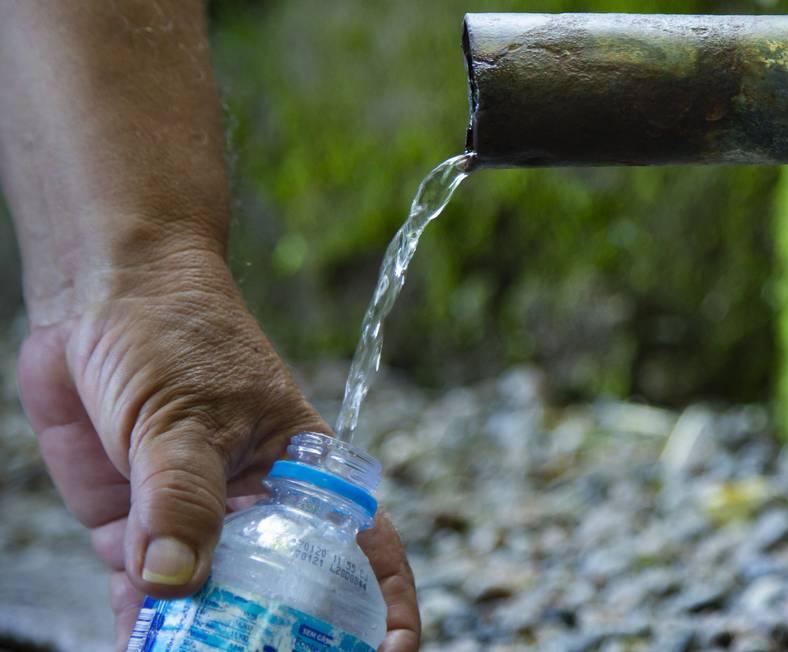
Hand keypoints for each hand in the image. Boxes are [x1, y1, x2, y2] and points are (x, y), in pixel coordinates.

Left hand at [16, 250, 419, 650]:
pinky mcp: (135, 529)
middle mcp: (258, 506)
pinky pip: (146, 596)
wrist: (98, 292)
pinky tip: (141, 649)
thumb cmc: (174, 329)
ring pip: (215, 604)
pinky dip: (144, 629)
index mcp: (304, 472)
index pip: (363, 547)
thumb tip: (175, 582)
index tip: (388, 648)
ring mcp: (197, 521)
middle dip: (286, 638)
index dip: (383, 603)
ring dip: (209, 642)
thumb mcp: (187, 412)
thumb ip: (181, 496)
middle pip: (288, 593)